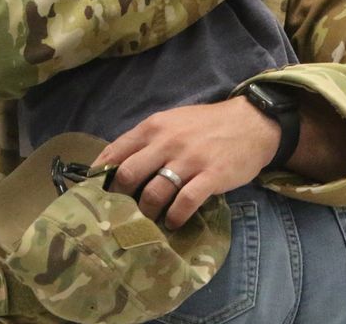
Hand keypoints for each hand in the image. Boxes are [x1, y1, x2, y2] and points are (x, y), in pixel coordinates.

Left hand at [92, 96, 278, 228]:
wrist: (252, 122)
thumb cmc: (207, 125)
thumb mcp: (172, 122)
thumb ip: (146, 140)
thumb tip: (116, 166)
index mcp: (154, 127)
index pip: (115, 151)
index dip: (99, 176)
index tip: (94, 194)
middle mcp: (167, 142)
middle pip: (128, 175)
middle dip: (120, 198)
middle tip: (122, 211)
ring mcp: (190, 159)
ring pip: (154, 193)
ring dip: (147, 212)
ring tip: (150, 220)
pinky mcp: (212, 176)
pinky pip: (185, 202)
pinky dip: (175, 217)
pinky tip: (174, 222)